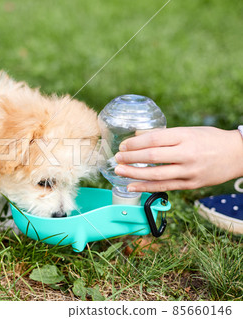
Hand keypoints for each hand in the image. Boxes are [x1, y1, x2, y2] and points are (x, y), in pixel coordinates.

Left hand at [114, 127, 242, 191]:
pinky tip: (131, 186)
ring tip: (119, 171)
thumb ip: (165, 135)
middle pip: (152, 157)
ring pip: (156, 175)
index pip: (154, 139)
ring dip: (134, 174)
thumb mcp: (188, 131)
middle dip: (130, 158)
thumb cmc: (209, 139)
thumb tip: (137, 138)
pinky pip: (164, 187)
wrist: (237, 154)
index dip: (135, 143)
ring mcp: (189, 171)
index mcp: (185, 136)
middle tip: (117, 158)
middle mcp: (187, 154)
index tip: (123, 145)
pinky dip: (145, 187)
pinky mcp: (190, 184)